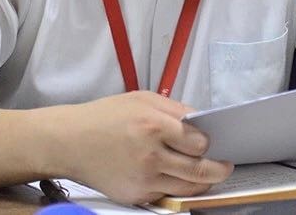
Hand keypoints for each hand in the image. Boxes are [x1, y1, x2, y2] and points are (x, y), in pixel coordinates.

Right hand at [58, 91, 232, 203]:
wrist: (70, 142)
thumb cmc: (105, 116)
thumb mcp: (142, 99)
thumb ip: (174, 109)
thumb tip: (201, 123)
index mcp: (153, 126)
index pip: (199, 142)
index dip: (208, 142)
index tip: (211, 141)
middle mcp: (151, 155)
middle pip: (200, 170)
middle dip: (219, 169)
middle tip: (226, 165)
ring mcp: (144, 179)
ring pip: (187, 188)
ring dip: (203, 182)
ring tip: (208, 173)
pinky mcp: (136, 196)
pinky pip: (167, 195)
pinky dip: (176, 187)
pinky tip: (175, 176)